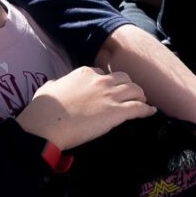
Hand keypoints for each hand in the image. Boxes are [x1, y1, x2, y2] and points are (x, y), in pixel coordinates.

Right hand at [18, 67, 154, 147]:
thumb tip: (55, 84)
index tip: (109, 90)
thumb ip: (56, 84)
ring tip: (142, 102)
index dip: (109, 82)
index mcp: (85, 73)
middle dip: (128, 86)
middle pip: (124, 79)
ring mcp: (111, 96)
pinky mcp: (117, 112)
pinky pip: (139, 108)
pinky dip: (147, 110)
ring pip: (135, 90)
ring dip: (140, 96)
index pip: (103, 74)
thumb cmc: (43, 108)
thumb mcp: (48, 88)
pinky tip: (151, 111)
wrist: (48, 123)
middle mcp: (101, 80)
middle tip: (131, 95)